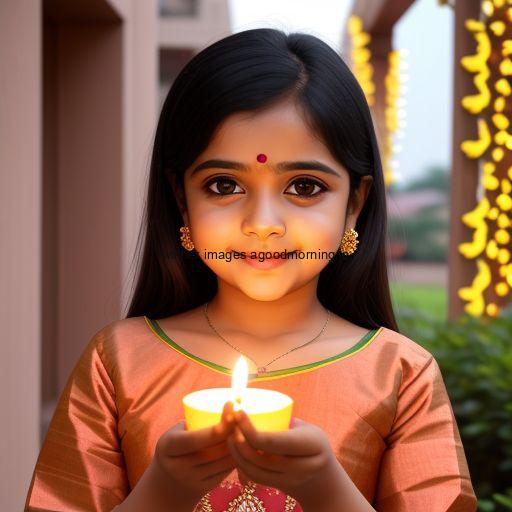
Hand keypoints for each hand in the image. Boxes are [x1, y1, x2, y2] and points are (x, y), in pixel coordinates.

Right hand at [154, 401, 237, 503]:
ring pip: (223, 461)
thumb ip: (195, 422)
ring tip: (246, 427)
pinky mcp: (205, 488)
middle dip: (232, 433)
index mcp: (168, 447)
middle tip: (242, 415)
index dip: (215, 429)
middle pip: (213, 450)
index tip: (230, 410)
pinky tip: (244, 444)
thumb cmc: (177, 446)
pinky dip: (237, 456)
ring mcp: (191, 480)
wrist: (167, 484)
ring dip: (238, 445)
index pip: (194, 439)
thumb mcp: (176, 432)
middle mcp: (177, 467)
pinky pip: (226, 471)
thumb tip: (230, 405)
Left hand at [226, 409, 343, 505]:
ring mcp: (292, 481)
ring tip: (228, 435)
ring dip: (237, 454)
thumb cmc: (310, 440)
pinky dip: (242, 464)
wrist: (322, 478)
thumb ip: (283, 418)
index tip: (238, 413)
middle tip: (229, 423)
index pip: (273, 441)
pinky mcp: (280, 487)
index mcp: (312, 445)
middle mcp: (303, 466)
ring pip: (255, 470)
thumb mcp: (305, 427)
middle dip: (240, 441)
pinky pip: (255, 478)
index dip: (250, 430)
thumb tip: (253, 400)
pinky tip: (235, 450)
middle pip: (261, 458)